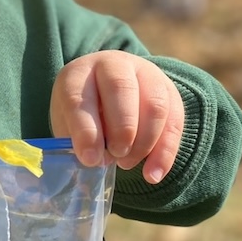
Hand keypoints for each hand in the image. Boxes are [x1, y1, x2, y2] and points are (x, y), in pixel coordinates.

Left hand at [49, 51, 183, 182]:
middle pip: (121, 89)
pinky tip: (153, 175)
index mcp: (78, 73)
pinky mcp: (169, 91)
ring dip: (143, 142)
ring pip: (154, 105)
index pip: (79, 96)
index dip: (85, 129)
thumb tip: (90, 167)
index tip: (90, 159)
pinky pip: (174, 122)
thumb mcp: (68, 123)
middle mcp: (113, 65)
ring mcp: (145, 73)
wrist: (107, 90)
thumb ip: (74, 143)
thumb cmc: (83, 113)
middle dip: (121, 129)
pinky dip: (165, 152)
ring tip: (126, 163)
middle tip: (116, 156)